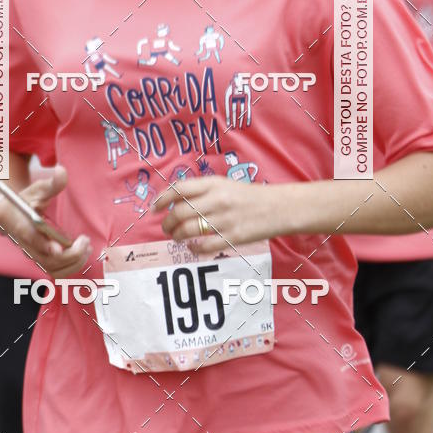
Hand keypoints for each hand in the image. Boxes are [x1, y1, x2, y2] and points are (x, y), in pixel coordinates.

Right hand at [0, 166, 92, 278]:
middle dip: (70, 254)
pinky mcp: (41, 260)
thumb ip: (51, 184)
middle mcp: (26, 244)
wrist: (8, 216)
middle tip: (84, 241)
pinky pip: (56, 272)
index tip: (59, 248)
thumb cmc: (24, 201)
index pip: (31, 238)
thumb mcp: (36, 190)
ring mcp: (33, 255)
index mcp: (21, 225)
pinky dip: (72, 268)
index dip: (44, 245)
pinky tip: (82, 254)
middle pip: (47, 260)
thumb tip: (61, 171)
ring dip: (73, 263)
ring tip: (86, 247)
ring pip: (53, 269)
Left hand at [152, 176, 276, 254]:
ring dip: (177, 236)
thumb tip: (174, 202)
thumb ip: (201, 191)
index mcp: (214, 184)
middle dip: (167, 222)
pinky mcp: (233, 237)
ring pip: (189, 230)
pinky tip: (192, 247)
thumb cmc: (248, 196)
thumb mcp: (224, 185)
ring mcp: (225, 219)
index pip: (179, 189)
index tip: (154, 208)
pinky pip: (205, 246)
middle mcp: (217, 200)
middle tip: (166, 227)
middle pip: (180, 212)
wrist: (278, 207)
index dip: (162, 199)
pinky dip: (194, 249)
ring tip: (176, 237)